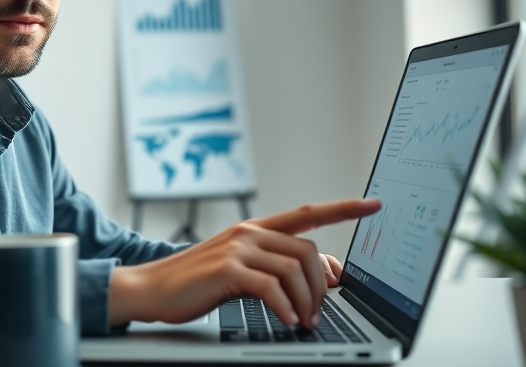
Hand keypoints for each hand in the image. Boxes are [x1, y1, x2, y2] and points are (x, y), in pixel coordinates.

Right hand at [108, 199, 379, 329]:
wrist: (151, 289)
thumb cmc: (196, 282)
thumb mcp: (240, 269)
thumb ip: (275, 266)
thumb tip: (323, 277)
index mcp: (255, 229)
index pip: (308, 213)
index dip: (344, 208)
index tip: (374, 205)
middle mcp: (249, 232)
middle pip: (308, 250)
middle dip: (321, 285)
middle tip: (318, 311)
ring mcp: (237, 248)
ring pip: (294, 269)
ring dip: (306, 301)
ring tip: (302, 320)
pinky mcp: (226, 269)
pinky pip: (271, 287)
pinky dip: (284, 307)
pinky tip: (286, 320)